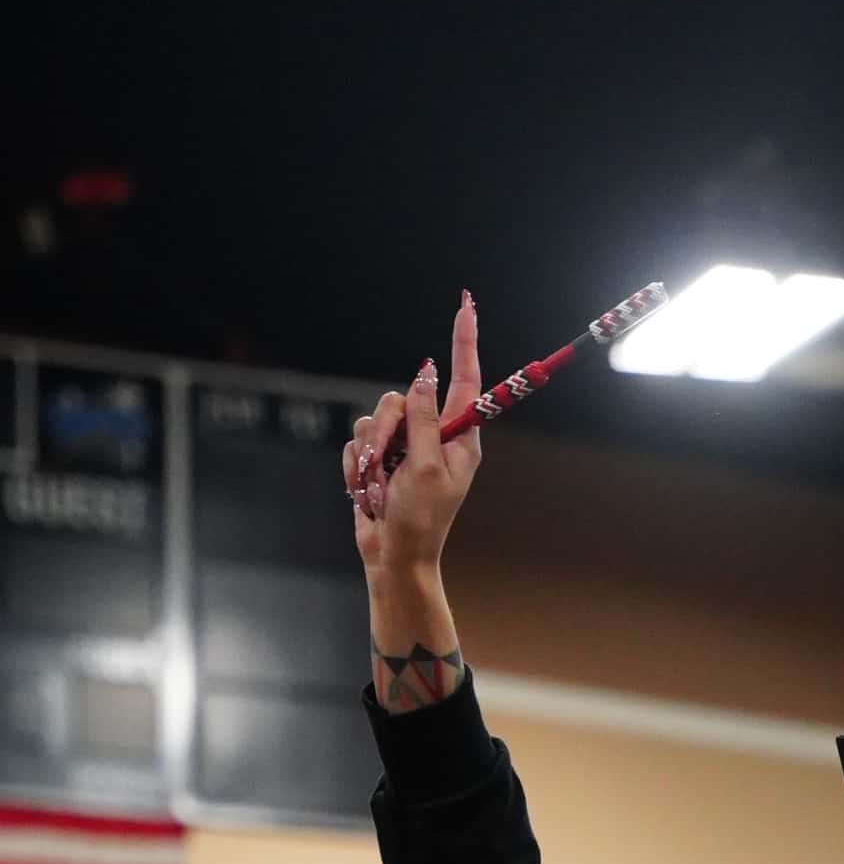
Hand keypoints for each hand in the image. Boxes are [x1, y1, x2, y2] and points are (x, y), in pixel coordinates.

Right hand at [345, 296, 483, 574]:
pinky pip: (358, 442)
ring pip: (375, 418)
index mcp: (458, 438)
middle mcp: (432, 436)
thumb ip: (424, 419)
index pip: (463, 379)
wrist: (394, 558)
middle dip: (386, 428)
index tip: (466, 304)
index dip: (464, 341)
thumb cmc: (420, 520)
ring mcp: (404, 447)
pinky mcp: (380, 459)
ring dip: (370, 455)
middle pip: (403, 397)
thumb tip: (426, 373)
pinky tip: (369, 494)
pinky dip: (358, 469)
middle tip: (387, 461)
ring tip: (379, 487)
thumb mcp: (426, 468)